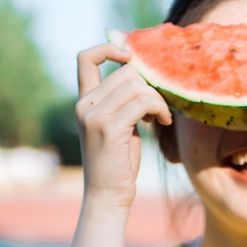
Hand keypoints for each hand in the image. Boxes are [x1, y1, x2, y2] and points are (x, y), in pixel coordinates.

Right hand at [76, 43, 171, 209]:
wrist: (107, 196)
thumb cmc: (117, 165)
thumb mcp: (118, 127)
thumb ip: (123, 103)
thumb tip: (144, 78)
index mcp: (84, 103)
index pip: (86, 58)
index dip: (109, 49)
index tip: (131, 61)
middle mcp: (84, 106)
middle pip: (125, 72)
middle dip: (148, 86)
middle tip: (157, 109)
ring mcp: (95, 116)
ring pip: (136, 85)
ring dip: (157, 100)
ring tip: (161, 118)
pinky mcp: (109, 128)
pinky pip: (142, 101)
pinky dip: (159, 109)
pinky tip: (163, 122)